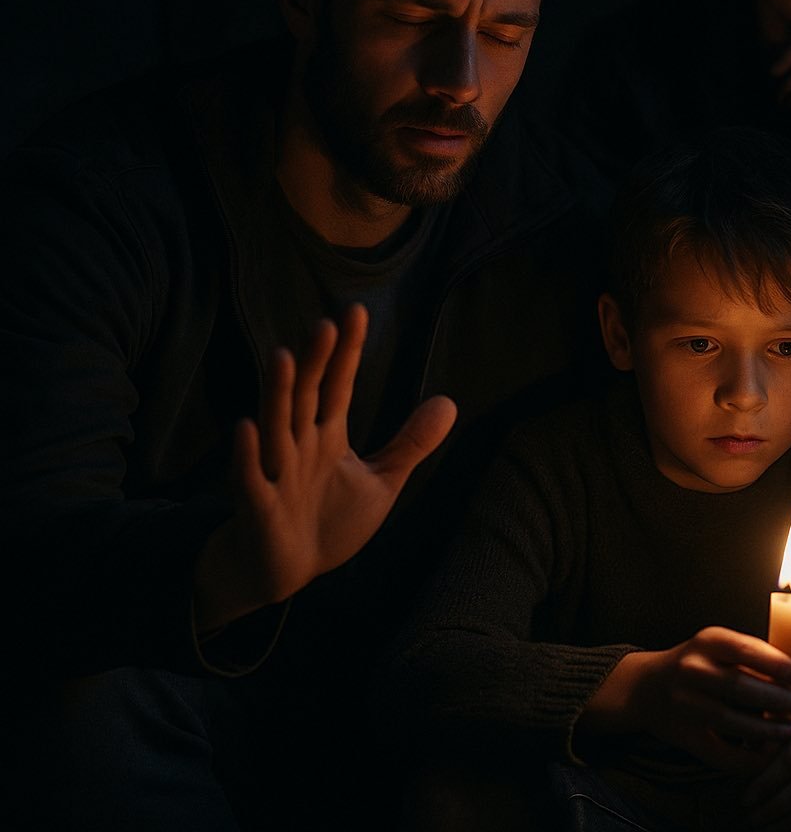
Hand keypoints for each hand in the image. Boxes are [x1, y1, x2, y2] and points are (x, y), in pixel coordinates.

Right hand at [194, 303, 456, 628]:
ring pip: (275, 427)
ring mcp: (274, 474)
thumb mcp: (380, 482)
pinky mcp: (258, 507)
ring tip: (284, 356)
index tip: (355, 312)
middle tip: (326, 324)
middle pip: (306, 397)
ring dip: (279, 394)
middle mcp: (297, 447)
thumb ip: (410, 443)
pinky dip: (247, 455)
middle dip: (316, 363)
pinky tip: (247, 427)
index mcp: (326, 437)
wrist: (285, 571)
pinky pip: (250, 478)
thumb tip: (450, 402)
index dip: (346, 352)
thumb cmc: (327, 522)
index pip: (337, 386)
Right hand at [581, 627, 790, 773]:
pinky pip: (718, 751)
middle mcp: (691, 669)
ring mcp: (684, 703)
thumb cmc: (698, 664)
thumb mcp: (719, 648)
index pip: (747, 650)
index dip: (778, 665)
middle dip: (776, 699)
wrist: (646, 687)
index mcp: (707, 641)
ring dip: (765, 729)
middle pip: (739, 686)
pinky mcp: (683, 734)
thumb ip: (752, 658)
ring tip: (789, 731)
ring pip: (729, 720)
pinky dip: (746, 758)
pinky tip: (767, 757)